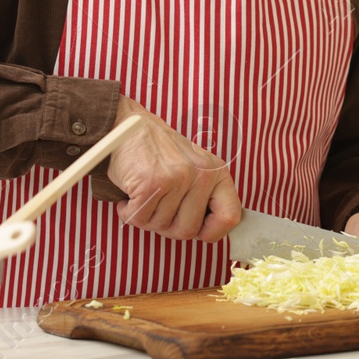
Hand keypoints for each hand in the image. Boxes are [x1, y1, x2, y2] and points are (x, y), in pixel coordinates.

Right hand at [105, 96, 241, 241]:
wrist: (127, 125)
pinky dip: (128, 212)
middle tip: (157, 208)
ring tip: (143, 194)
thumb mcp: (193, 167)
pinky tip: (130, 195)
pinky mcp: (152, 182)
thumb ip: (204, 196)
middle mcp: (202, 175)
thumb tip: (210, 233)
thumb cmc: (158, 152)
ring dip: (145, 217)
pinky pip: (139, 218)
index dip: (212, 233)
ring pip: (160, 226)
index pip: (230, 216)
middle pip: (188, 231)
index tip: (197, 232)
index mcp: (217, 172)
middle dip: (167, 227)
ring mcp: (177, 178)